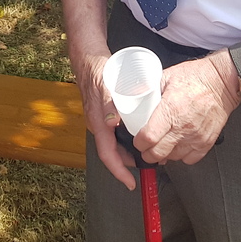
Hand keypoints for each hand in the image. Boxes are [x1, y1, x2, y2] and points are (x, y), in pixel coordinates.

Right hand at [73, 49, 137, 190]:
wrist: (88, 58)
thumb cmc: (97, 72)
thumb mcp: (105, 86)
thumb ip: (108, 103)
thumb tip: (112, 123)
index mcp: (98, 125)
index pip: (108, 156)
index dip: (119, 172)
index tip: (131, 183)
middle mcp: (99, 126)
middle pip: (114, 152)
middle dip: (130, 162)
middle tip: (151, 164)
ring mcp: (102, 120)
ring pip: (116, 142)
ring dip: (131, 150)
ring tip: (151, 150)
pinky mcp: (107, 112)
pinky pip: (118, 131)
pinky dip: (130, 136)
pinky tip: (142, 131)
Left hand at [134, 53, 240, 166]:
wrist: (222, 81)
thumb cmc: (197, 77)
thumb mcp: (167, 77)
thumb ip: (151, 90)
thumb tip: (135, 96)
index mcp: (171, 109)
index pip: (149, 137)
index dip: (139, 143)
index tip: (138, 140)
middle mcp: (183, 126)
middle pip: (158, 153)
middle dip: (147, 154)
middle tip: (146, 147)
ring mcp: (196, 136)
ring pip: (173, 158)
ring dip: (164, 154)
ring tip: (163, 144)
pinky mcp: (207, 142)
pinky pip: (190, 160)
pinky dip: (181, 156)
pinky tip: (178, 145)